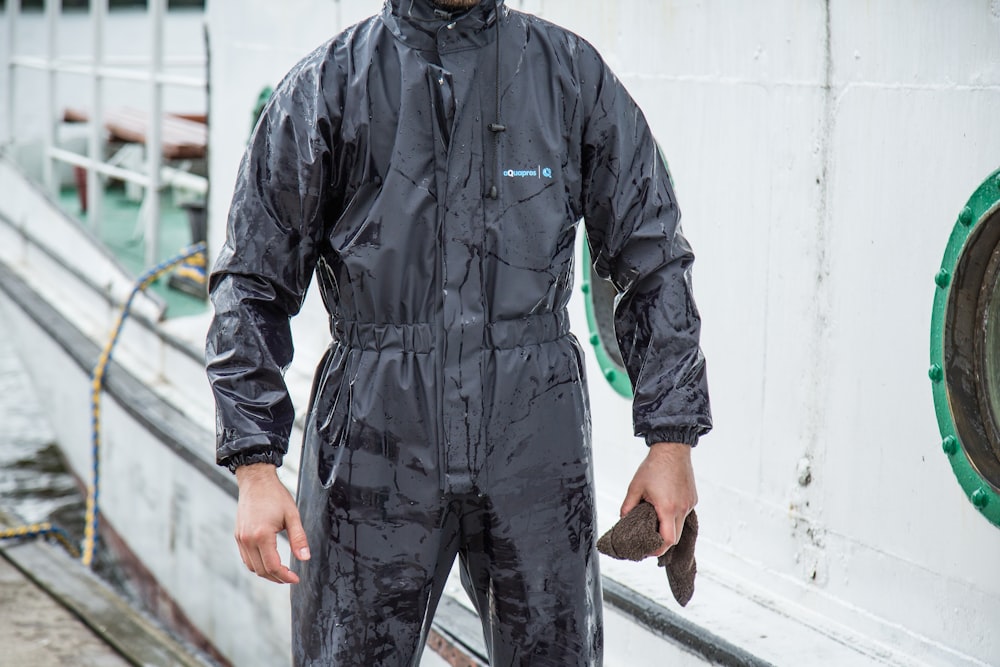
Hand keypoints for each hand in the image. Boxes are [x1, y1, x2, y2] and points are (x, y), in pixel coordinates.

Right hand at [234, 463, 309, 583]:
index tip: (296, 578)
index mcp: (261, 535)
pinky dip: (257, 564)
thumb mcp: (292, 515)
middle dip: (277, 577)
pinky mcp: (238, 536)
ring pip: (252, 566)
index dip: (285, 576)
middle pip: (261, 570)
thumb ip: (299, 538)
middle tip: (291, 577)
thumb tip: (305, 558)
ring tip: (281, 572)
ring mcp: (241, 538)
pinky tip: (268, 561)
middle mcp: (247, 539)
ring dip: (266, 572)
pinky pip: (246, 558)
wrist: (256, 481)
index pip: (272, 566)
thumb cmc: (275, 495)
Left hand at [621, 442, 696, 556]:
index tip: (648, 551)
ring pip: (681, 526)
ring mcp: (689, 504)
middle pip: (675, 537)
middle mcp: (681, 508)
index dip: (658, 549)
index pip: (667, 540)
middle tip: (649, 541)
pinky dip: (675, 517)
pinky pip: (684, 514)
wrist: (672, 449)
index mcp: (667, 508)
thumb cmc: (654, 466)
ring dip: (669, 528)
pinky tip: (664, 509)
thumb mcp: (635, 487)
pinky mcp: (692, 498)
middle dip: (662, 542)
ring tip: (655, 523)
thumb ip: (628, 506)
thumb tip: (623, 519)